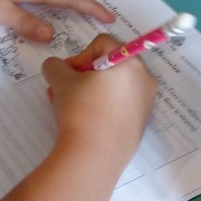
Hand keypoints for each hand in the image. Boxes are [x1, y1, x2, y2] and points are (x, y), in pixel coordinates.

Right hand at [43, 34, 157, 168]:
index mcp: (129, 62)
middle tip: (64, 89)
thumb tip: (56, 67)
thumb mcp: (60, 81)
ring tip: (69, 106)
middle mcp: (144, 79)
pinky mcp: (140, 123)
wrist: (94, 156)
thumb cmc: (81, 110)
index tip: (67, 75)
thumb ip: (55, 66)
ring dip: (90, 89)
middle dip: (83, 74)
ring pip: (114, 85)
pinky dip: (103, 105)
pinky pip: (120, 104)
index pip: (102, 44)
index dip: (79, 56)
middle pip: (110, 64)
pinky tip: (85, 120)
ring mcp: (145, 102)